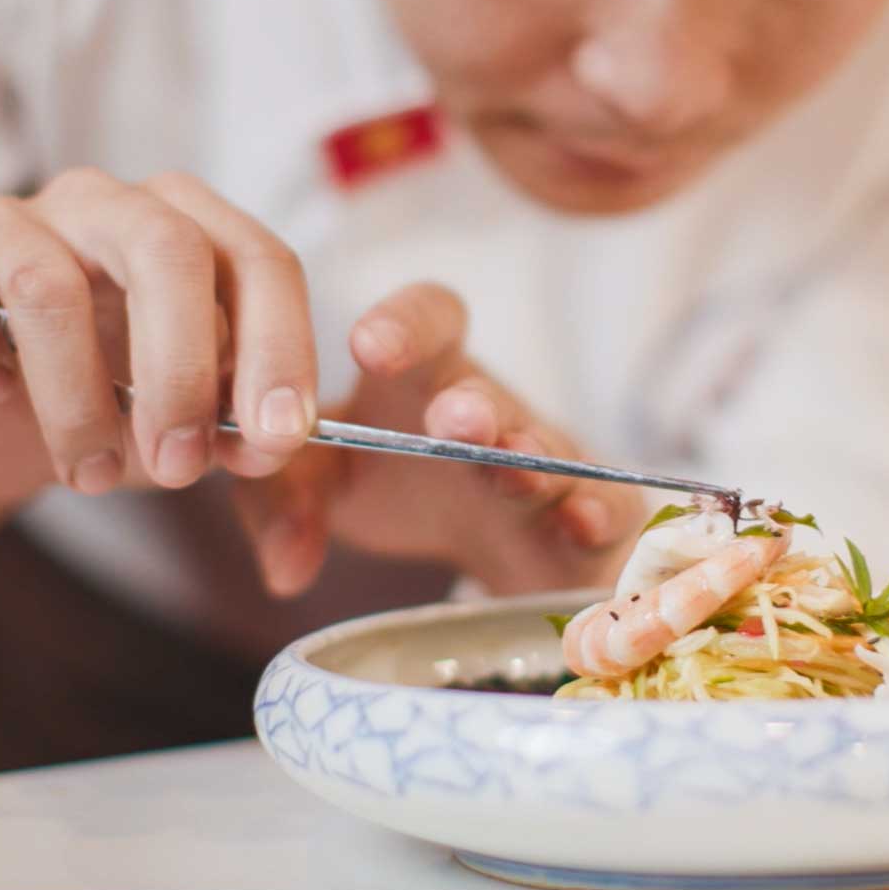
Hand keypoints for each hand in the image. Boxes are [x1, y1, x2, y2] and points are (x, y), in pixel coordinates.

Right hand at [0, 168, 318, 507]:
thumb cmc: (118, 408)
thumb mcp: (202, 440)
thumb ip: (257, 470)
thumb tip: (287, 529)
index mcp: (194, 227)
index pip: (259, 261)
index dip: (279, 349)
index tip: (276, 441)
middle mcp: (108, 203)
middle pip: (166, 251)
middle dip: (183, 373)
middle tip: (180, 468)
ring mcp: (10, 219)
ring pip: (47, 287)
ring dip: (76, 401)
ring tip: (90, 473)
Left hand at [232, 284, 644, 596]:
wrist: (494, 543)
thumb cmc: (404, 486)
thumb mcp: (329, 486)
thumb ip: (285, 503)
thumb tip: (281, 569)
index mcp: (425, 378)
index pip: (428, 320)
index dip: (406, 323)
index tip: (366, 345)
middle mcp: (494, 410)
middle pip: (488, 392)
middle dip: (473, 404)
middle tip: (452, 419)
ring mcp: (550, 462)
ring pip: (546, 451)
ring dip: (527, 457)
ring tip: (510, 469)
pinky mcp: (594, 516)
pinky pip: (606, 508)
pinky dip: (595, 513)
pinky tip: (581, 519)